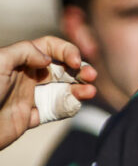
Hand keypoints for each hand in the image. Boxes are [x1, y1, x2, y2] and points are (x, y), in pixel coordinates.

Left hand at [0, 37, 96, 151]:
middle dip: (80, 70)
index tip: (75, 63)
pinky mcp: (32, 117)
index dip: (67, 51)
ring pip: (63, 90)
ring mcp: (30, 96)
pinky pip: (56, 111)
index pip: (50, 48)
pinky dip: (69, 107)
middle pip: (62, 69)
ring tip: (90, 92)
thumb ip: (24, 52)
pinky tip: (75, 104)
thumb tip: (48, 59)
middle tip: (91, 77)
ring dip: (80, 89)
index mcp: (19, 60)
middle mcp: (27, 76)